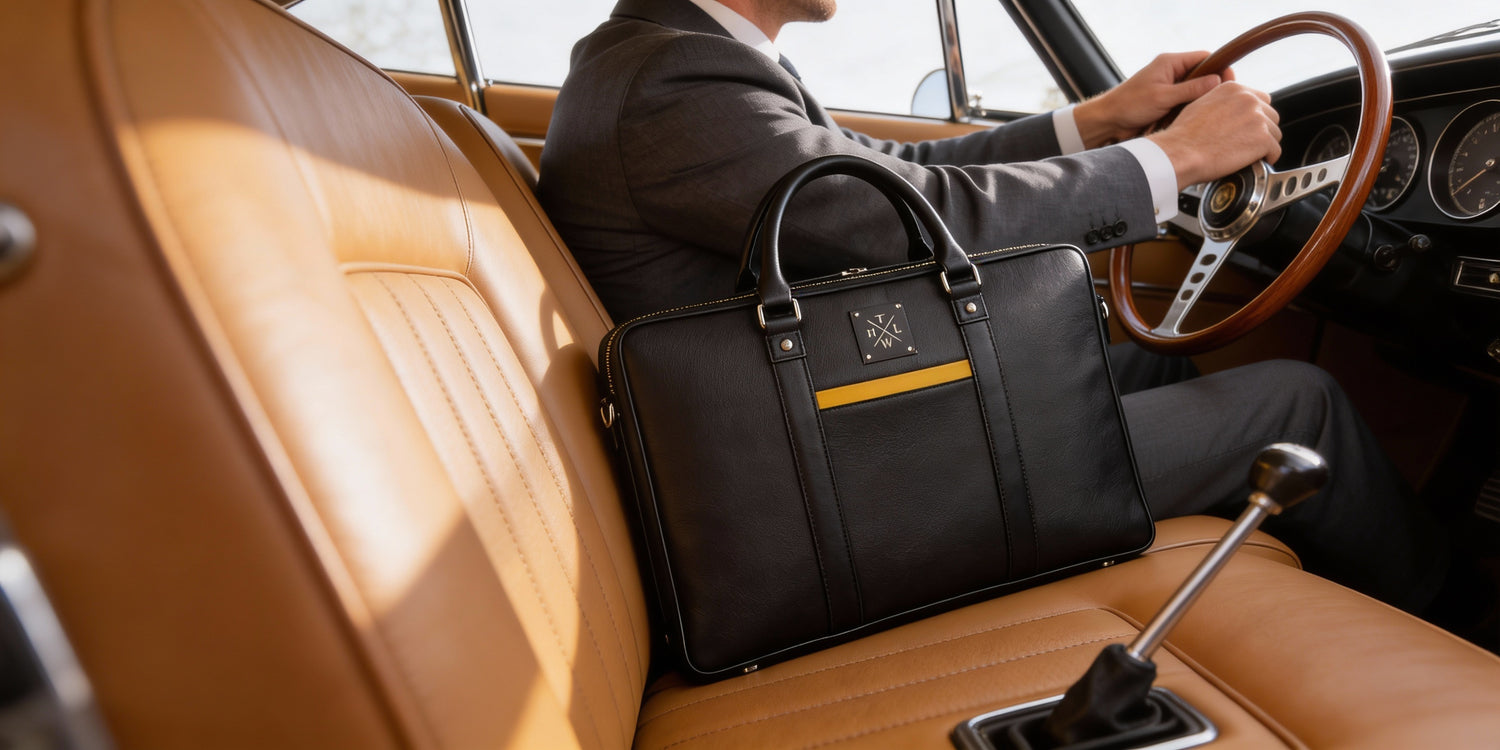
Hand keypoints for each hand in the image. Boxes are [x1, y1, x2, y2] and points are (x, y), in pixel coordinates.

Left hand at [1073, 51, 1224, 146]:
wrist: (1108, 121)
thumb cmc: (1129, 105)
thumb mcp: (1163, 97)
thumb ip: (1191, 89)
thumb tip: (1218, 81)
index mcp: (1170, 63)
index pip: (1205, 58)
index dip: (1220, 69)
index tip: (1230, 84)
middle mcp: (1171, 72)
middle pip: (1203, 74)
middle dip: (1213, 87)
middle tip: (1223, 102)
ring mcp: (1169, 87)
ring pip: (1196, 91)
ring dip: (1201, 101)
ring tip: (1210, 113)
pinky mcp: (1166, 102)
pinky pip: (1186, 103)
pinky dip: (1191, 110)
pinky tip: (1197, 120)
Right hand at [1147, 81, 1281, 188]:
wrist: (1180, 153)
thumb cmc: (1183, 134)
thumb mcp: (1199, 104)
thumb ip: (1221, 101)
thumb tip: (1229, 109)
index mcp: (1234, 89)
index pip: (1260, 100)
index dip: (1254, 116)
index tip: (1247, 128)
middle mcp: (1249, 100)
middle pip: (1271, 116)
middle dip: (1261, 130)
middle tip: (1246, 144)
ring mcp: (1258, 119)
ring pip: (1275, 134)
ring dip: (1264, 145)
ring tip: (1246, 155)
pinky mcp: (1263, 139)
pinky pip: (1276, 151)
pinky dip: (1267, 159)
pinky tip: (1254, 163)